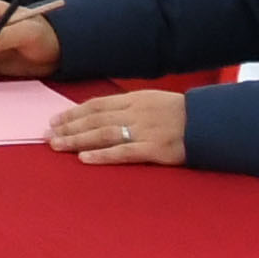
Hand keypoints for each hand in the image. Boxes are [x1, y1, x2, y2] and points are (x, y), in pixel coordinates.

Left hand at [48, 89, 187, 167]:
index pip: (96, 105)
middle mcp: (136, 112)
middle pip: (95, 119)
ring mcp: (145, 130)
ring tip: (57, 146)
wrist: (211, 123)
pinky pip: (124, 152)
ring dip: (77, 140)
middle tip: (47, 136)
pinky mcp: (155, 149)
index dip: (73, 113)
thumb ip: (129, 107)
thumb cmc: (182, 114)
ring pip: (103, 134)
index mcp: (135, 99)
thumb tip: (100, 115)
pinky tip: (84, 158)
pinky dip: (102, 155)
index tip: (53, 120)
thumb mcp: (153, 102)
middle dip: (68, 127)